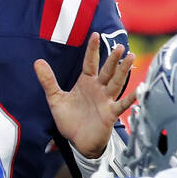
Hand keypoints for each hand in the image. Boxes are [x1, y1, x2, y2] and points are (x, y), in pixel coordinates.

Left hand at [35, 33, 135, 157]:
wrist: (78, 142)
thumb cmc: (70, 120)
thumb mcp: (55, 99)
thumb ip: (48, 81)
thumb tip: (37, 61)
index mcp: (86, 82)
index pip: (90, 62)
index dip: (92, 49)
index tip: (95, 34)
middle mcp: (98, 88)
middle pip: (107, 70)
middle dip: (113, 59)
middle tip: (120, 46)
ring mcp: (106, 100)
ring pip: (116, 82)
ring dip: (124, 70)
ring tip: (130, 56)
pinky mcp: (110, 113)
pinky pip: (122, 104)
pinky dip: (131, 97)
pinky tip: (139, 90)